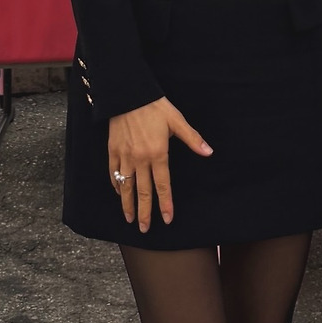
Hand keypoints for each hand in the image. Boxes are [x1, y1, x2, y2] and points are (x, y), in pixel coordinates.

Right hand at [108, 97, 211, 231]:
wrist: (127, 93)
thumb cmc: (154, 106)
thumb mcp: (177, 120)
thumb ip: (192, 139)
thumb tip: (209, 152)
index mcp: (158, 153)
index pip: (162, 185)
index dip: (165, 204)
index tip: (167, 219)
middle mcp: (140, 159)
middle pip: (142, 191)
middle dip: (144, 212)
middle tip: (145, 229)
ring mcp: (125, 156)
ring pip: (126, 186)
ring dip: (128, 205)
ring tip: (129, 219)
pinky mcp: (112, 150)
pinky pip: (113, 173)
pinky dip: (116, 186)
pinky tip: (119, 194)